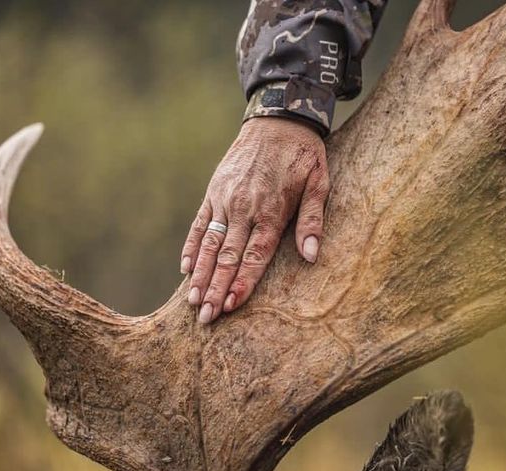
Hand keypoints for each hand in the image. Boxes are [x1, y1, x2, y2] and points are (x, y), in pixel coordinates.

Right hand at [180, 116, 330, 323]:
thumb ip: (313, 221)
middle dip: (216, 289)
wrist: (277, 118)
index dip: (242, 283)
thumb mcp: (319, 183)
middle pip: (227, 257)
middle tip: (206, 317)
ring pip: (209, 244)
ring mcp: (225, 200)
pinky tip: (185, 269)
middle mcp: (244, 208)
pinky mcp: (213, 191)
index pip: (254, 256)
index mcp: (272, 211)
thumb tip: (311, 256)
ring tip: (192, 302)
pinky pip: (199, 224)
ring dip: (200, 275)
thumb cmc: (303, 155)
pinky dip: (191, 247)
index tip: (230, 306)